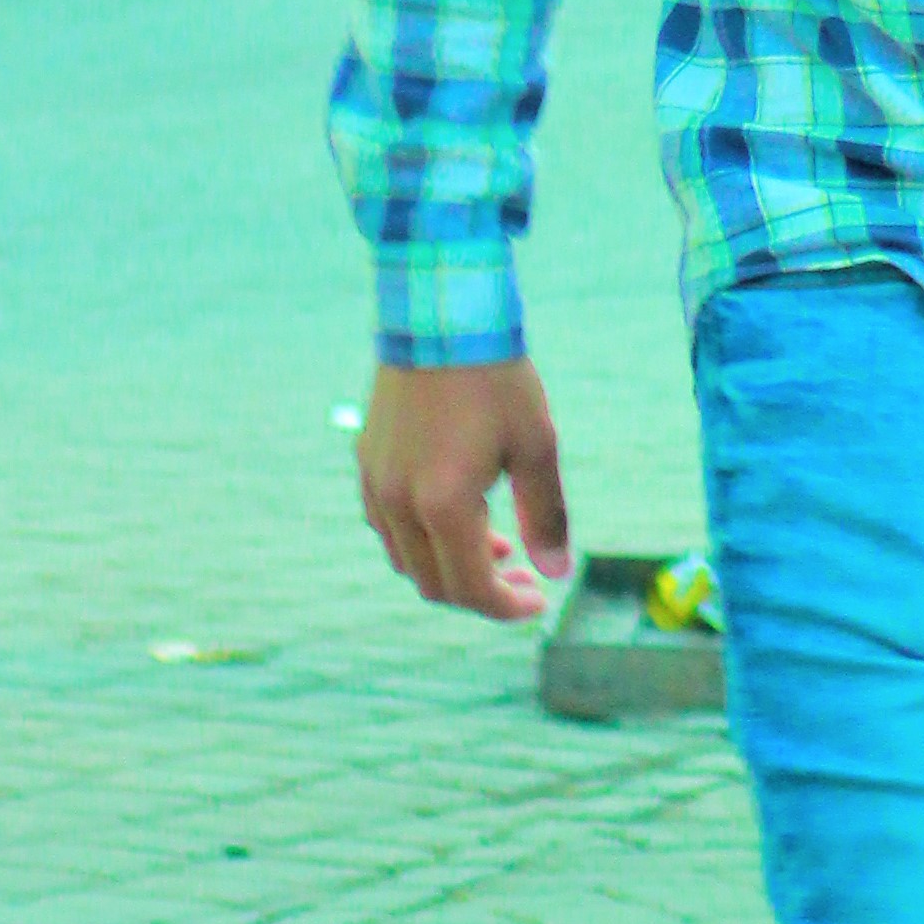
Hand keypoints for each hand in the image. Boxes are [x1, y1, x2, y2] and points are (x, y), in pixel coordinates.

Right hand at [357, 357, 572, 621]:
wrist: (441, 317)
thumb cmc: (497, 379)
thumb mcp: (536, 446)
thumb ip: (546, 515)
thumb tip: (557, 573)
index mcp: (443, 503)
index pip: (469, 588)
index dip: (505, 607)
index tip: (538, 600)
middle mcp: (398, 502)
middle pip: (433, 583)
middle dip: (481, 591)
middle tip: (522, 574)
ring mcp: (375, 483)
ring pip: (405, 559)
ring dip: (449, 566)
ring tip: (496, 543)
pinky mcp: (366, 463)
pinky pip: (388, 526)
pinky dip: (422, 538)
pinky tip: (457, 515)